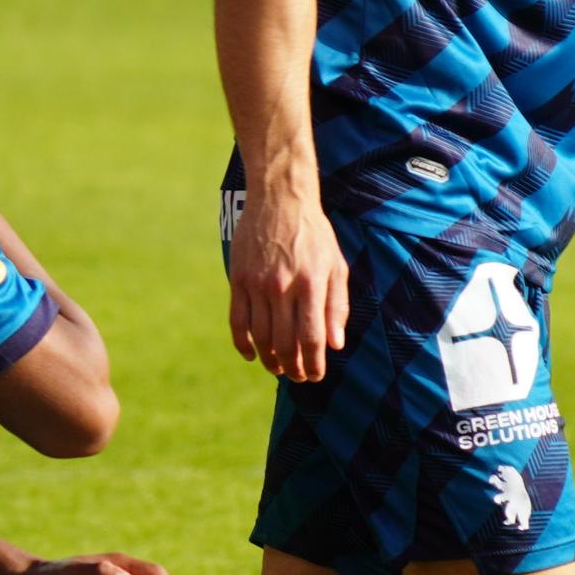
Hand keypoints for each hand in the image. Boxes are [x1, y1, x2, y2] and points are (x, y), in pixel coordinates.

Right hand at [227, 178, 350, 381]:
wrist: (279, 199)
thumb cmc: (314, 233)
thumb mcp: (336, 265)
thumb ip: (337, 306)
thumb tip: (335, 344)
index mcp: (311, 284)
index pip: (312, 338)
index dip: (314, 364)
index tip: (315, 376)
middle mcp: (283, 287)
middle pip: (285, 343)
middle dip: (292, 367)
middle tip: (296, 376)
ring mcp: (257, 284)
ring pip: (261, 336)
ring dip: (269, 359)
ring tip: (278, 368)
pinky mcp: (238, 279)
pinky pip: (237, 321)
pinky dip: (242, 343)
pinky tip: (251, 354)